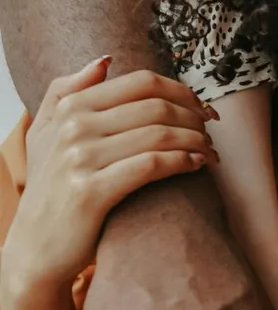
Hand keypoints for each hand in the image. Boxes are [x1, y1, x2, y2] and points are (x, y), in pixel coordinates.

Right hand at [8, 59, 216, 290]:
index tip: (201, 106)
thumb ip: (66, 91)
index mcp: (70, 107)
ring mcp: (80, 159)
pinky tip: (196, 165)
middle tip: (211, 130)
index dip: (181, 91)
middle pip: (156, 106)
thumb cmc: (49, 188)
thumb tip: (105, 61)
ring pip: (159, 134)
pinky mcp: (91, 192)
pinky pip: (150, 165)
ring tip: (210, 151)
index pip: (142, 82)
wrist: (34, 248)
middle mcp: (73, 128)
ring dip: (195, 140)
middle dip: (194, 116)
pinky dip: (182, 161)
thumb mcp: (44, 133)